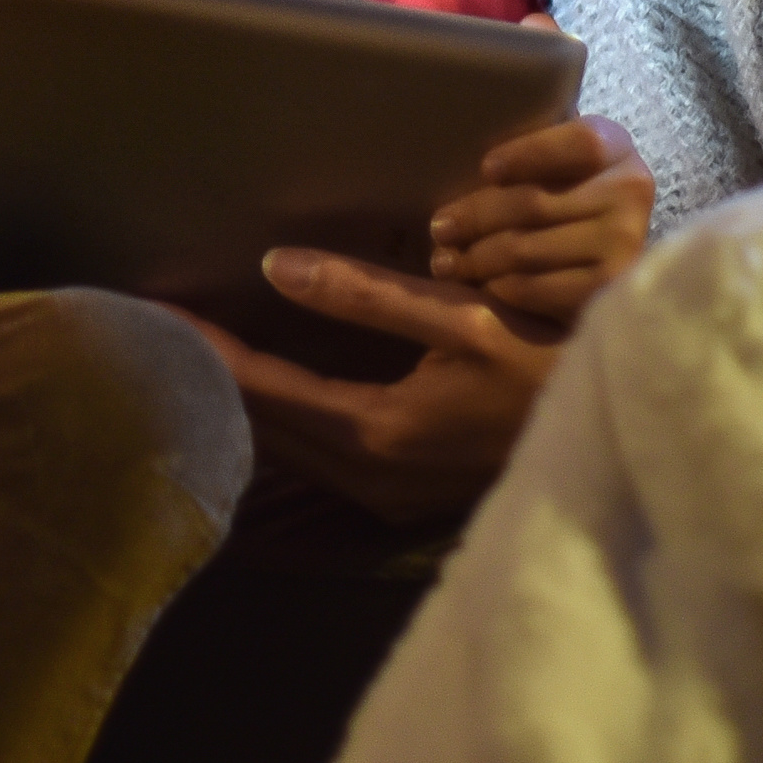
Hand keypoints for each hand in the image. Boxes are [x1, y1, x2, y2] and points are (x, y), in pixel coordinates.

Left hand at [188, 117, 643, 526]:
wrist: (611, 440)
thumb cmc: (546, 364)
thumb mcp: (460, 317)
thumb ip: (365, 293)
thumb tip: (274, 266)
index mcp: (374, 433)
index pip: (259, 389)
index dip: (203, 347)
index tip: (152, 310)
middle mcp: (366, 478)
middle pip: (256, 426)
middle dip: (205, 373)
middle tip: (154, 322)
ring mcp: (381, 496)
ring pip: (282, 446)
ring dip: (237, 395)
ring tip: (194, 345)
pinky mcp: (395, 494)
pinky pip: (313, 453)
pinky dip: (277, 413)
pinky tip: (262, 380)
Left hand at [424, 111, 653, 325]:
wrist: (600, 265)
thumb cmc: (561, 200)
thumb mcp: (553, 166)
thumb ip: (528, 156)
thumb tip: (466, 159)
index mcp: (616, 148)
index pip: (579, 143)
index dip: (530, 154)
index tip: (486, 169)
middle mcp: (630, 191)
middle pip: (534, 202)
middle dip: (475, 217)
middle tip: (439, 229)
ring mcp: (623, 242)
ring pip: (525, 248)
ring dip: (476, 258)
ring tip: (445, 261)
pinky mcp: (607, 287)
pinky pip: (534, 287)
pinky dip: (500, 288)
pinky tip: (482, 287)